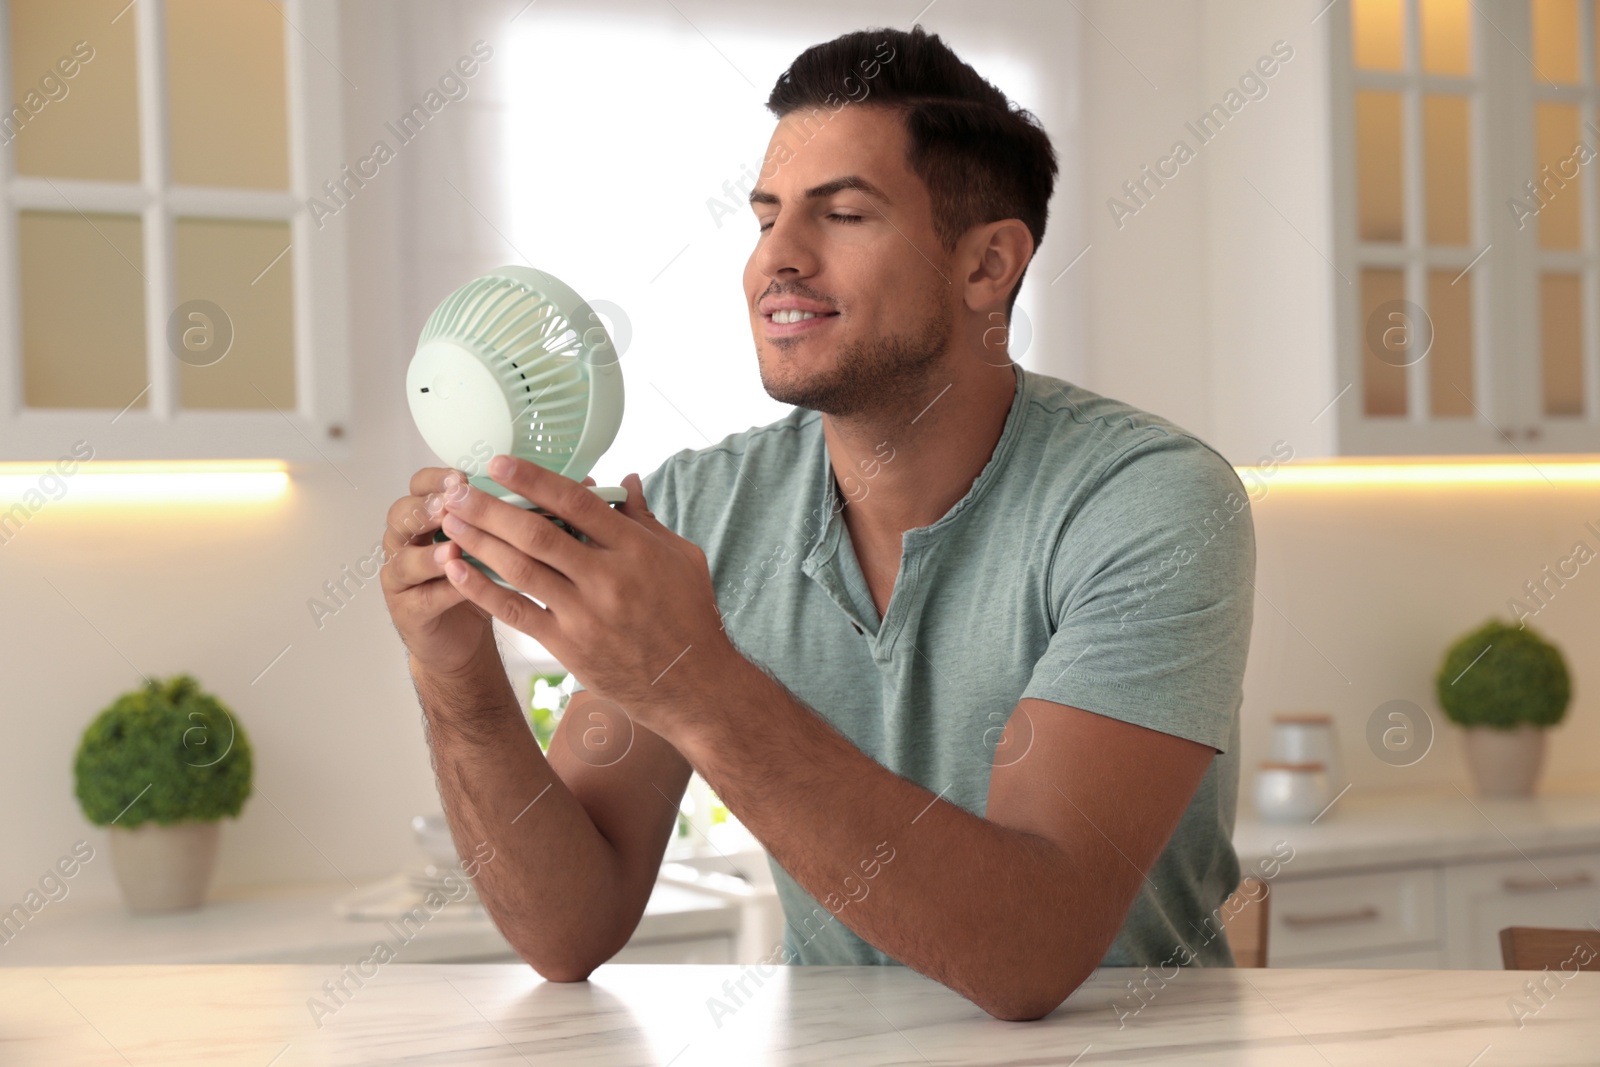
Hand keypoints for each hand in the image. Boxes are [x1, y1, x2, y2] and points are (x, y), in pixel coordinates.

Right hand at [378, 466, 597, 679]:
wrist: (463, 637)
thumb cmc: (489, 579)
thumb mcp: (508, 542)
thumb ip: (533, 510)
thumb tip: (588, 486)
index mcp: (431, 513)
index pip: (425, 483)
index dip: (442, 477)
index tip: (468, 473)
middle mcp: (409, 538)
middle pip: (405, 511)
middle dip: (430, 505)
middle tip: (453, 502)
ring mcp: (402, 575)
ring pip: (406, 555)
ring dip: (432, 549)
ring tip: (454, 545)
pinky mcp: (407, 610)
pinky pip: (422, 596)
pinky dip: (443, 587)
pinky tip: (459, 581)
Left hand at [434, 455, 737, 732]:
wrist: (693, 685)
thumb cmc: (690, 615)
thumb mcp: (682, 557)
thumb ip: (646, 519)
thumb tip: (626, 480)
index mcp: (635, 549)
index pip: (576, 502)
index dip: (533, 479)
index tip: (499, 463)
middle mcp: (607, 578)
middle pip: (537, 533)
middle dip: (490, 508)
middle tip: (455, 489)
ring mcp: (585, 614)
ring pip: (521, 569)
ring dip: (478, 542)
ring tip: (448, 522)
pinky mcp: (569, 646)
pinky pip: (518, 613)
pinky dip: (484, 590)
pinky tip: (457, 571)